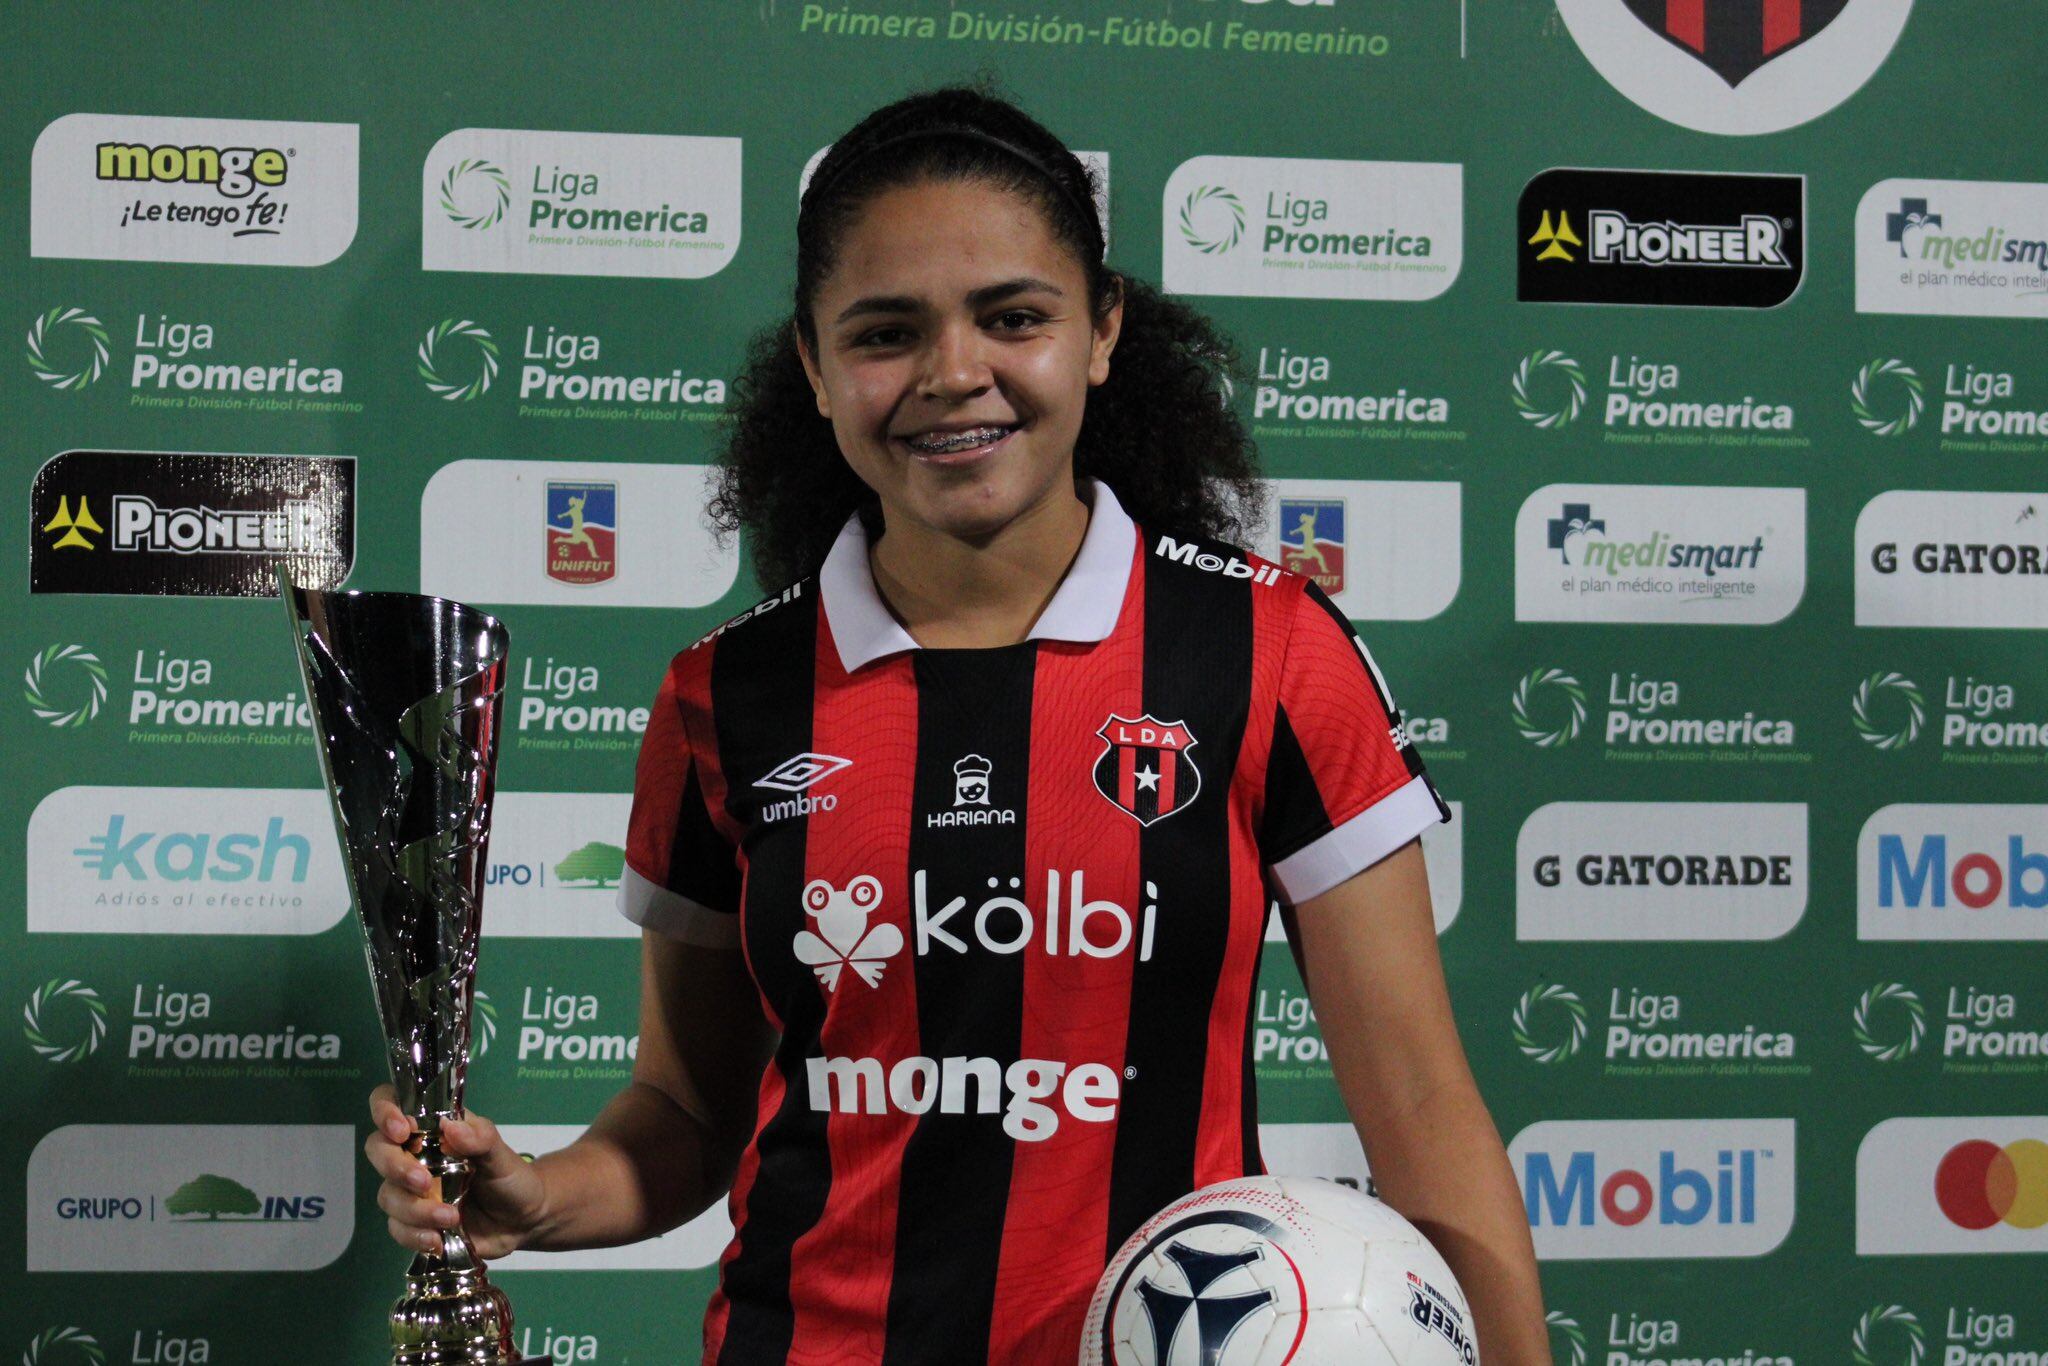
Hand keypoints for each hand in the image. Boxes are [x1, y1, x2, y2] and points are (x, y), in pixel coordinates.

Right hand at [364, 1084, 549, 1259]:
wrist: (522, 1221)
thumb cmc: (510, 1177)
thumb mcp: (502, 1155)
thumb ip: (481, 1138)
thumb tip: (450, 1128)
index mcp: (433, 1128)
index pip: (393, 1103)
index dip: (385, 1111)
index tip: (401, 1130)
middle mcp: (414, 1155)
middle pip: (379, 1150)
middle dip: (395, 1167)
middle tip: (424, 1182)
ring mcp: (410, 1190)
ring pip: (388, 1195)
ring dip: (414, 1209)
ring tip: (451, 1217)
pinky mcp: (413, 1222)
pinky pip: (397, 1228)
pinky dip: (414, 1235)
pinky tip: (437, 1240)